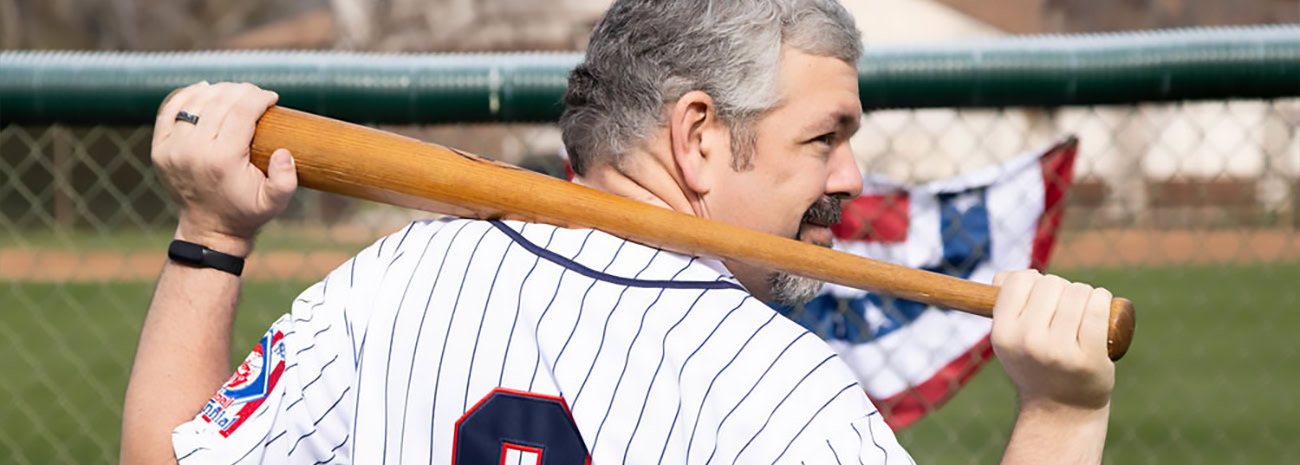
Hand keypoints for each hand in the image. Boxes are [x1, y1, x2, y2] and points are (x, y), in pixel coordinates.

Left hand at [151, 82, 296, 255]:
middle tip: (256, 94)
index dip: (259, 98)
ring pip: (195, 102)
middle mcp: (193, 152)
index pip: (241, 112)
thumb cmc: (246, 212)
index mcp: (222, 161)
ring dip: (218, 91)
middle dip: (242, 91)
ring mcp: (172, 149)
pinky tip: (205, 90)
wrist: (209, 229)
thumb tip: (283, 151)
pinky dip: (188, 96)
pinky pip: (171, 110)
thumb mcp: (275, 202)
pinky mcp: (160, 149)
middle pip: (219, 102)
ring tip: (235, 93)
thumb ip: (286, 179)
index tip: (272, 97)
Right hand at [991, 270, 1114, 411]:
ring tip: (1083, 314)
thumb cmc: (1036, 364)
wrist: (1061, 409)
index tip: (1042, 300)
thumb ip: (1004, 304)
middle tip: (1065, 313)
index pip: (1021, 281)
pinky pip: (1098, 308)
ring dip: (1085, 295)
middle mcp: (1028, 341)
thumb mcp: (1010, 339)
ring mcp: (1059, 350)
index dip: (1035, 284)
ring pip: (1078, 292)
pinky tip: (1101, 308)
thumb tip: (1003, 277)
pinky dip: (1103, 300)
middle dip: (1062, 291)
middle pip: (1052, 283)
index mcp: (1003, 333)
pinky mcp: (1089, 357)